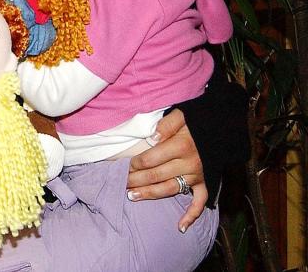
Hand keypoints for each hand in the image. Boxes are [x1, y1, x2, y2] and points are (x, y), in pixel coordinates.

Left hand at [126, 109, 207, 230]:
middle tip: (119, 183)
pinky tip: (180, 227)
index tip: (123, 165)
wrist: (222, 128)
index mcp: (181, 146)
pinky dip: (191, 215)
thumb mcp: (182, 115)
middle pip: (156, 175)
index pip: (151, 159)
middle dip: (136, 180)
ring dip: (150, 194)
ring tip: (132, 196)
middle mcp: (189, 163)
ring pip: (170, 189)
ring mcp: (197, 176)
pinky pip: (199, 202)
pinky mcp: (205, 183)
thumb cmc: (197, 121)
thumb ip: (166, 125)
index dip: (135, 164)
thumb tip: (152, 138)